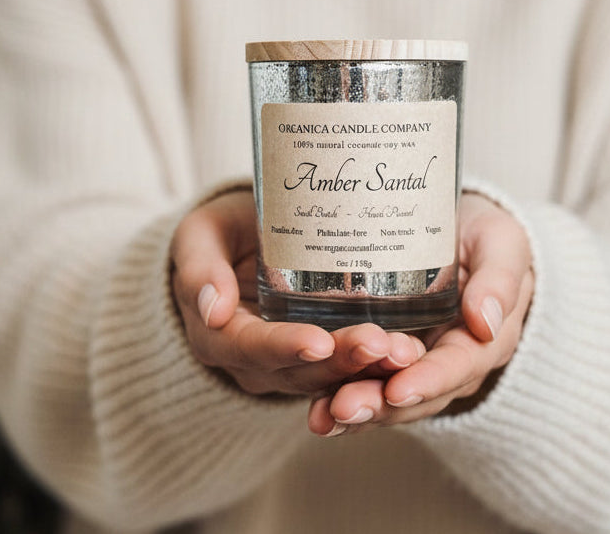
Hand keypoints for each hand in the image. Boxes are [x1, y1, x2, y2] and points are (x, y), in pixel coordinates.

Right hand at [170, 189, 423, 398]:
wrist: (245, 241)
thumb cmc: (222, 232)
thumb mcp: (200, 236)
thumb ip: (199, 265)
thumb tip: (211, 308)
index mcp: (218, 336)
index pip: (250, 348)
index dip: (283, 347)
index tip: (318, 342)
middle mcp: (254, 362)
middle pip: (298, 369)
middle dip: (340, 361)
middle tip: (379, 344)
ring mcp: (290, 364)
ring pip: (328, 377)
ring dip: (366, 369)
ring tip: (403, 352)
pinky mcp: (322, 357)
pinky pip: (348, 370)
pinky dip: (377, 365)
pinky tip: (410, 353)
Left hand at [308, 192, 533, 434]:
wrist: (459, 227)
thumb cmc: (484, 235)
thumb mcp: (501, 243)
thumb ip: (498, 279)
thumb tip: (485, 323)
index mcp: (483, 341)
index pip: (457, 367)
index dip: (428, 380)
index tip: (398, 388)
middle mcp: (448, 362)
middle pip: (415, 393)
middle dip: (378, 404)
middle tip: (343, 408)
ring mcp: (414, 363)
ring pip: (385, 396)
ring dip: (354, 408)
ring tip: (322, 417)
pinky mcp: (383, 357)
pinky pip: (363, 381)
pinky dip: (337, 395)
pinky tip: (315, 408)